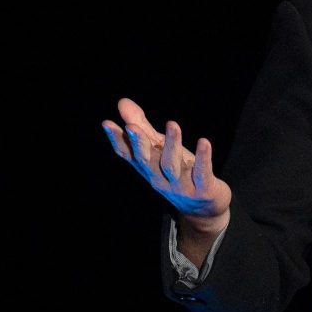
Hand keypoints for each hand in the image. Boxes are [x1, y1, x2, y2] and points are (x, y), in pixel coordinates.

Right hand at [101, 97, 231, 229]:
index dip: (117, 140)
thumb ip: (143, 127)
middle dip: (139, 144)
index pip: (128, 155)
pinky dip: (203, 158)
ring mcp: (181, 186)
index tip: (107, 124)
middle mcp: (160, 178)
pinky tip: (204, 141)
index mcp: (148, 168)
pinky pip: (202, 173)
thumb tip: (122, 102)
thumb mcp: (161, 151)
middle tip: (132, 127)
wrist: (204, 209)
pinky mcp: (202, 189)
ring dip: (172, 144)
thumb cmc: (179, 173)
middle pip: (146, 161)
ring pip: (172, 165)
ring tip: (173, 124)